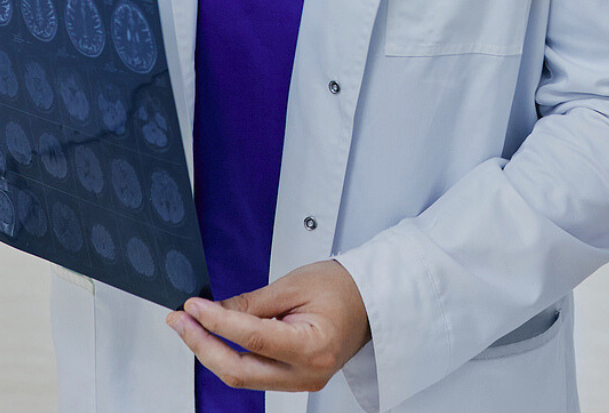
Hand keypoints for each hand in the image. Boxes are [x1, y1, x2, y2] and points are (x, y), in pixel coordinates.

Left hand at [166, 259, 370, 392]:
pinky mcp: (294, 380)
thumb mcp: (295, 284)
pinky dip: (232, 355)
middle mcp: (307, 373)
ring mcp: (301, 381)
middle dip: (202, 345)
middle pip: (239, 369)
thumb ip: (252, 303)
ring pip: (242, 376)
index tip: (193, 308)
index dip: (217, 323)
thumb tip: (214, 312)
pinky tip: (217, 338)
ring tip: (191, 326)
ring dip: (211, 352)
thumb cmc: (343, 286)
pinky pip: (254, 374)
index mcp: (313, 346)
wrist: (371, 297)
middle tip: (180, 320)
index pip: (253, 338)